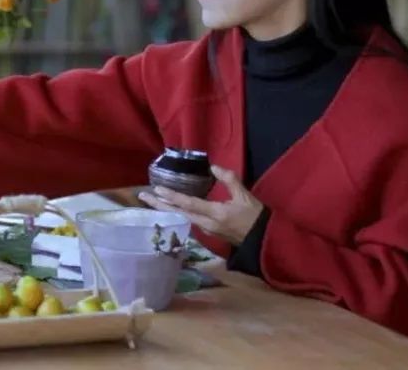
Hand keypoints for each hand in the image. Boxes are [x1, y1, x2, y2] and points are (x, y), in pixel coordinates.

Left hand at [138, 165, 263, 245]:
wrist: (264, 240)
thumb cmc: (255, 217)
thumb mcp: (245, 196)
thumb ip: (229, 180)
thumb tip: (213, 166)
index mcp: (215, 214)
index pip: (189, 204)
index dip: (172, 197)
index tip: (157, 190)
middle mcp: (207, 223)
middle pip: (179, 213)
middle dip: (160, 205)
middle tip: (142, 196)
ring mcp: (207, 230)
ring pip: (182, 218)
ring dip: (166, 209)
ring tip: (152, 201)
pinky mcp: (209, 232)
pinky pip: (188, 221)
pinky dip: (176, 214)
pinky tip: (170, 209)